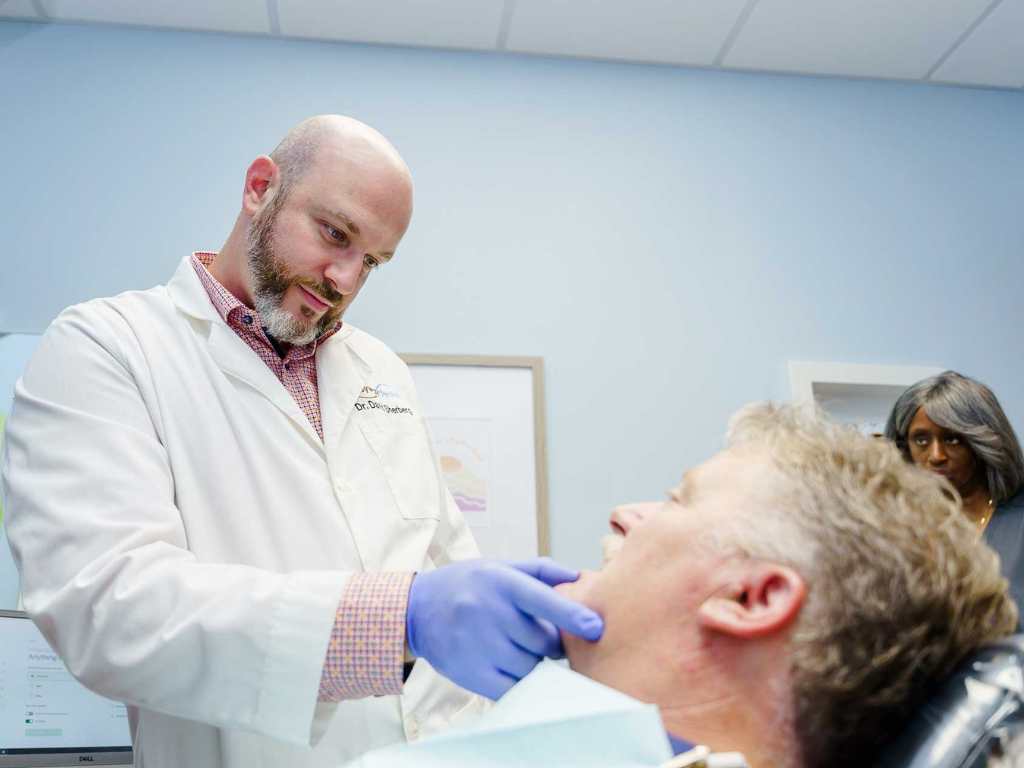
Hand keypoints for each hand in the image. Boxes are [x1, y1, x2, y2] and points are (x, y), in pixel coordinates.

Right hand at [406, 557, 603, 699]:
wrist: (416, 609)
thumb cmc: (468, 585)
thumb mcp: (500, 567)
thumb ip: (540, 570)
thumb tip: (578, 575)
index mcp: (501, 582)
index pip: (543, 599)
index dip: (572, 615)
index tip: (596, 628)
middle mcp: (489, 612)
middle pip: (542, 641)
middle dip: (550, 643)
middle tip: (539, 636)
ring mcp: (478, 644)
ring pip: (529, 666)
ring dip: (534, 662)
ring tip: (517, 648)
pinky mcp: (469, 672)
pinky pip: (510, 688)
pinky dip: (520, 683)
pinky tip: (512, 669)